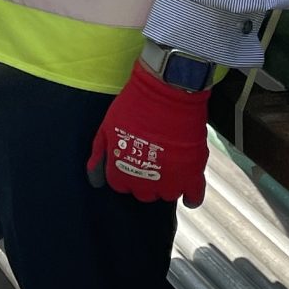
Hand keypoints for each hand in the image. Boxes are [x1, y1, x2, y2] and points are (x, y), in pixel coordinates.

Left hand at [87, 64, 211, 206]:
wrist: (167, 90)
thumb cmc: (134, 105)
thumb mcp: (106, 127)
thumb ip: (99, 155)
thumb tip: (95, 181)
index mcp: (121, 171)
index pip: (120, 186)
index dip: (125, 174)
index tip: (132, 161)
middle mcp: (144, 182)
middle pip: (143, 194)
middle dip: (145, 181)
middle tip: (151, 161)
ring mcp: (169, 179)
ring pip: (167, 195)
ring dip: (167, 186)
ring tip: (169, 169)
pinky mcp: (192, 172)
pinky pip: (194, 196)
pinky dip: (192, 198)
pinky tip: (188, 196)